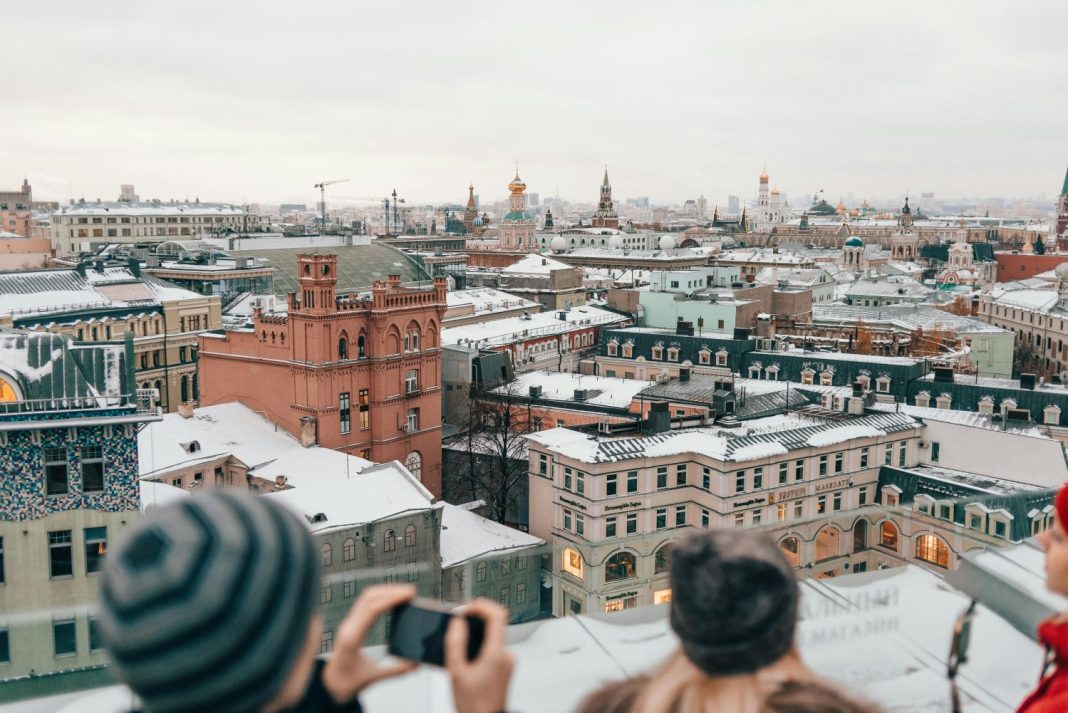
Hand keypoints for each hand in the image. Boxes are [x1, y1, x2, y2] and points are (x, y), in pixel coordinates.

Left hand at [322, 584, 418, 703]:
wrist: (330, 683)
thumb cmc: (347, 682)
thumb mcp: (373, 678)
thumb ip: (395, 671)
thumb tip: (416, 664)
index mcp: (352, 638)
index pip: (372, 610)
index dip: (391, 599)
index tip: (408, 595)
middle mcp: (348, 626)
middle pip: (369, 597)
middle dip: (391, 590)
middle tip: (412, 592)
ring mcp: (348, 623)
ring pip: (366, 597)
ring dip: (386, 591)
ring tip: (405, 593)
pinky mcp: (351, 623)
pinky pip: (365, 603)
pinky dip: (380, 596)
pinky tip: (392, 599)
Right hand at [445, 599, 514, 712]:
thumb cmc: (473, 704)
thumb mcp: (456, 672)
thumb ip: (455, 643)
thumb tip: (457, 622)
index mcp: (497, 654)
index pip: (498, 615)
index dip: (482, 605)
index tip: (468, 608)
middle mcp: (506, 655)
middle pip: (495, 624)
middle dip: (475, 620)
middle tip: (459, 624)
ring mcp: (507, 661)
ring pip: (492, 636)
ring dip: (476, 634)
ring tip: (459, 642)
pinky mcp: (505, 667)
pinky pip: (493, 647)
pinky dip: (480, 645)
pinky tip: (466, 657)